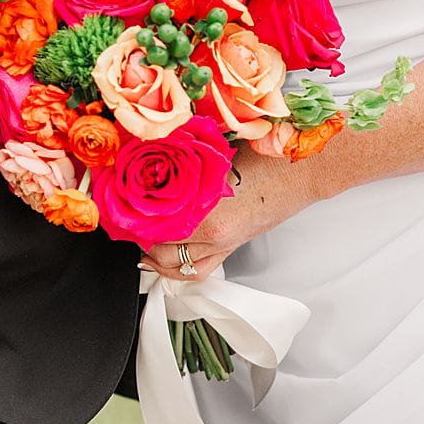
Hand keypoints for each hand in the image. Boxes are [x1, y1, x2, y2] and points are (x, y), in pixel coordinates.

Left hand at [137, 154, 319, 282]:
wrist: (305, 171)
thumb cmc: (270, 157)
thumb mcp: (219, 152)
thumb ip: (186, 162)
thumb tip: (155, 157)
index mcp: (205, 206)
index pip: (153, 221)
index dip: (132, 215)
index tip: (119, 205)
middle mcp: (211, 232)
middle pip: (158, 246)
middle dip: (139, 237)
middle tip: (127, 222)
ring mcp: (223, 244)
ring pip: (174, 266)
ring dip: (154, 258)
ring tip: (141, 244)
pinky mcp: (233, 247)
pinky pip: (197, 271)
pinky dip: (177, 270)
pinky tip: (165, 261)